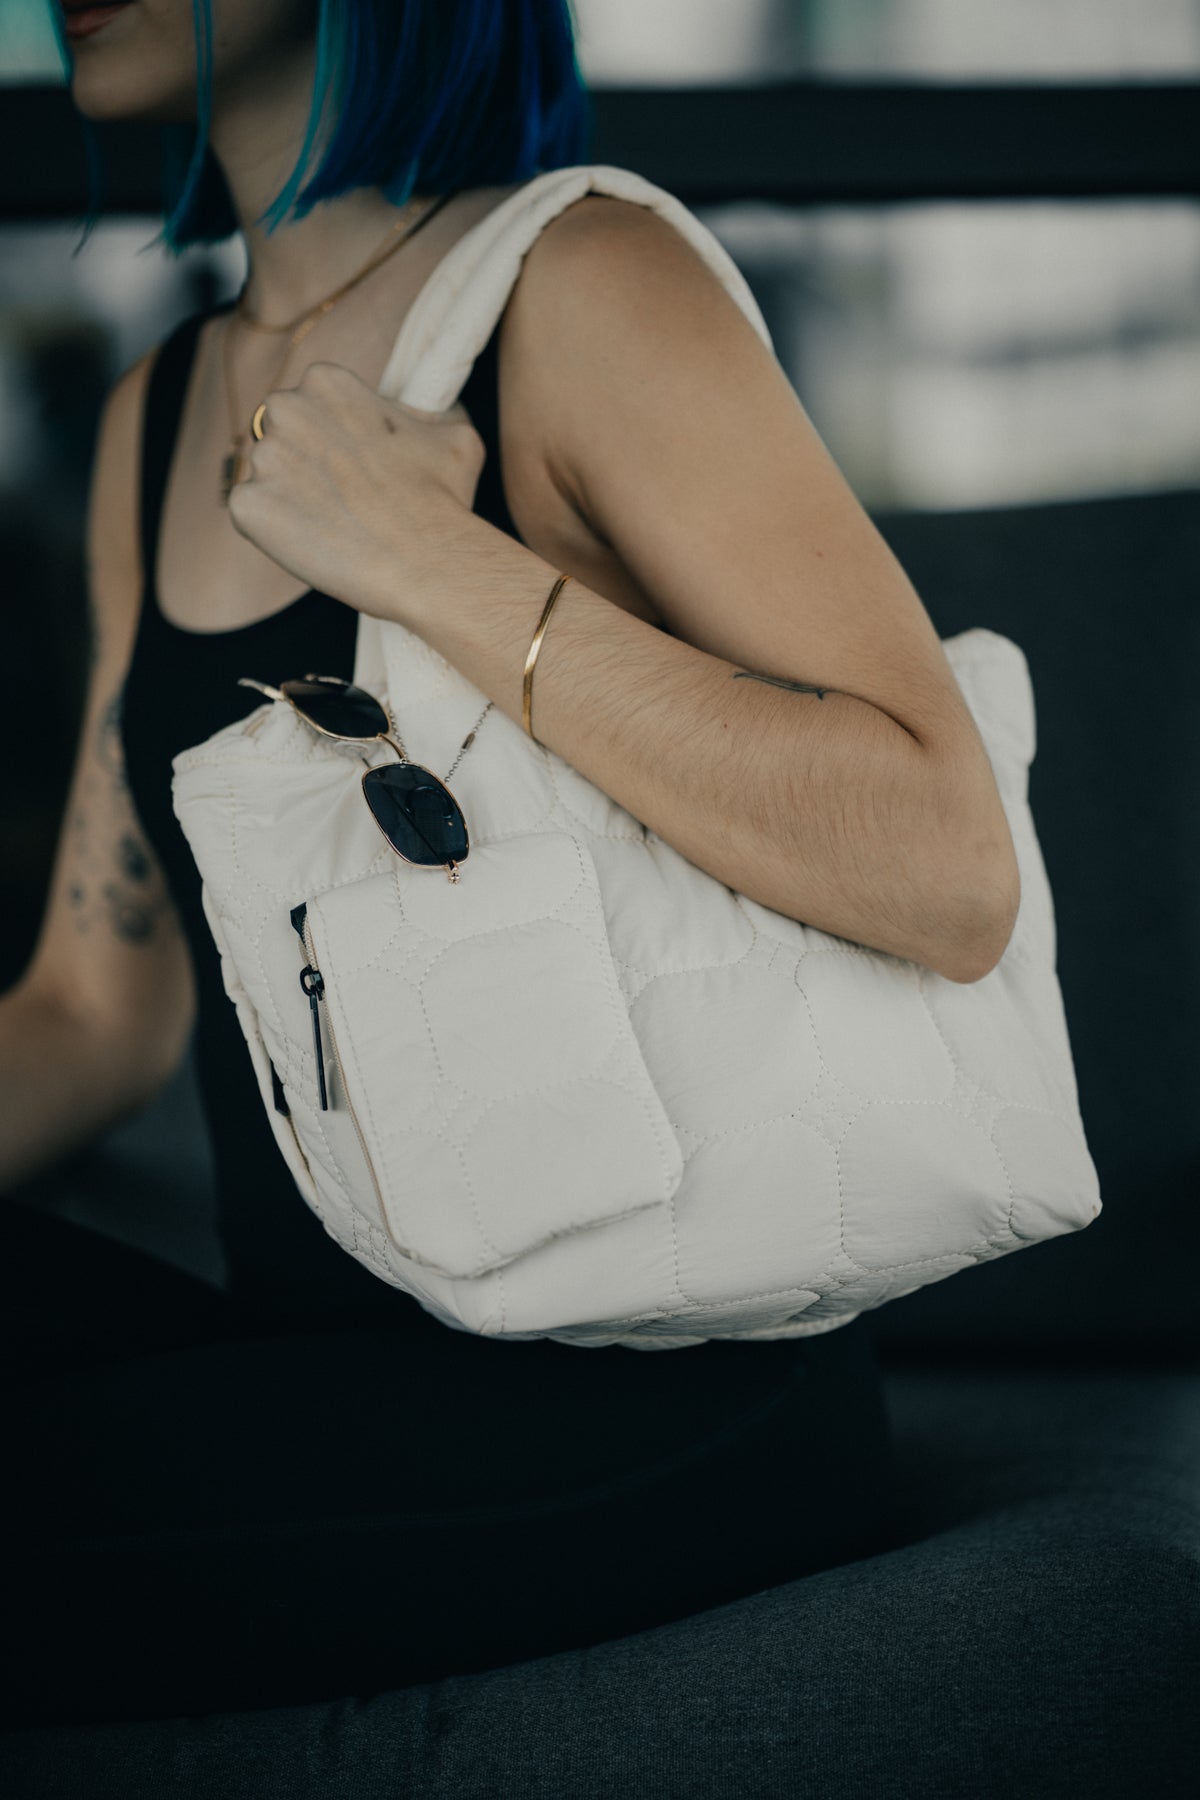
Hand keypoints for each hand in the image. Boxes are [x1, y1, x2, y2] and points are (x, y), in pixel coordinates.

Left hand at [227, 361, 485, 619]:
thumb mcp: (454, 434)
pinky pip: (252, 517)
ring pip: (267, 477)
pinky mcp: (247, 507)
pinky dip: (276, 533)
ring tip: (335, 527)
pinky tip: (316, 544)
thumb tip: (421, 413)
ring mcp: (262, 459)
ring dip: (292, 499)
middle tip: (344, 498)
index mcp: (326, 381)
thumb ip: (425, 412)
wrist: (424, 561)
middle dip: (304, 462)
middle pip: (280, 434)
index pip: (310, 403)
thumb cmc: (442, 499)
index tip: (358, 467)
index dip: (333, 438)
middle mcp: (285, 409)